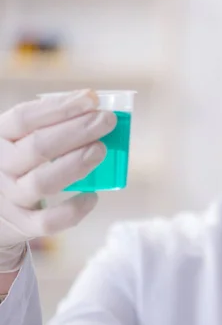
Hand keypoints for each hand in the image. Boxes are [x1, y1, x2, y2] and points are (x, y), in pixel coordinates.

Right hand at [0, 89, 115, 272]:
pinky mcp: (23, 225)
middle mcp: (0, 167)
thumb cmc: (17, 165)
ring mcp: (10, 198)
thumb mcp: (19, 140)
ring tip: (101, 150)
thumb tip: (94, 106)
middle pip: (38, 148)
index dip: (61, 108)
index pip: (24, 118)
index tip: (92, 99)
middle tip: (107, 121)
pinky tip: (93, 196)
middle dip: (78, 131)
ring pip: (43, 183)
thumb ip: (49, 125)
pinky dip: (74, 210)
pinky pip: (49, 221)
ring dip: (76, 165)